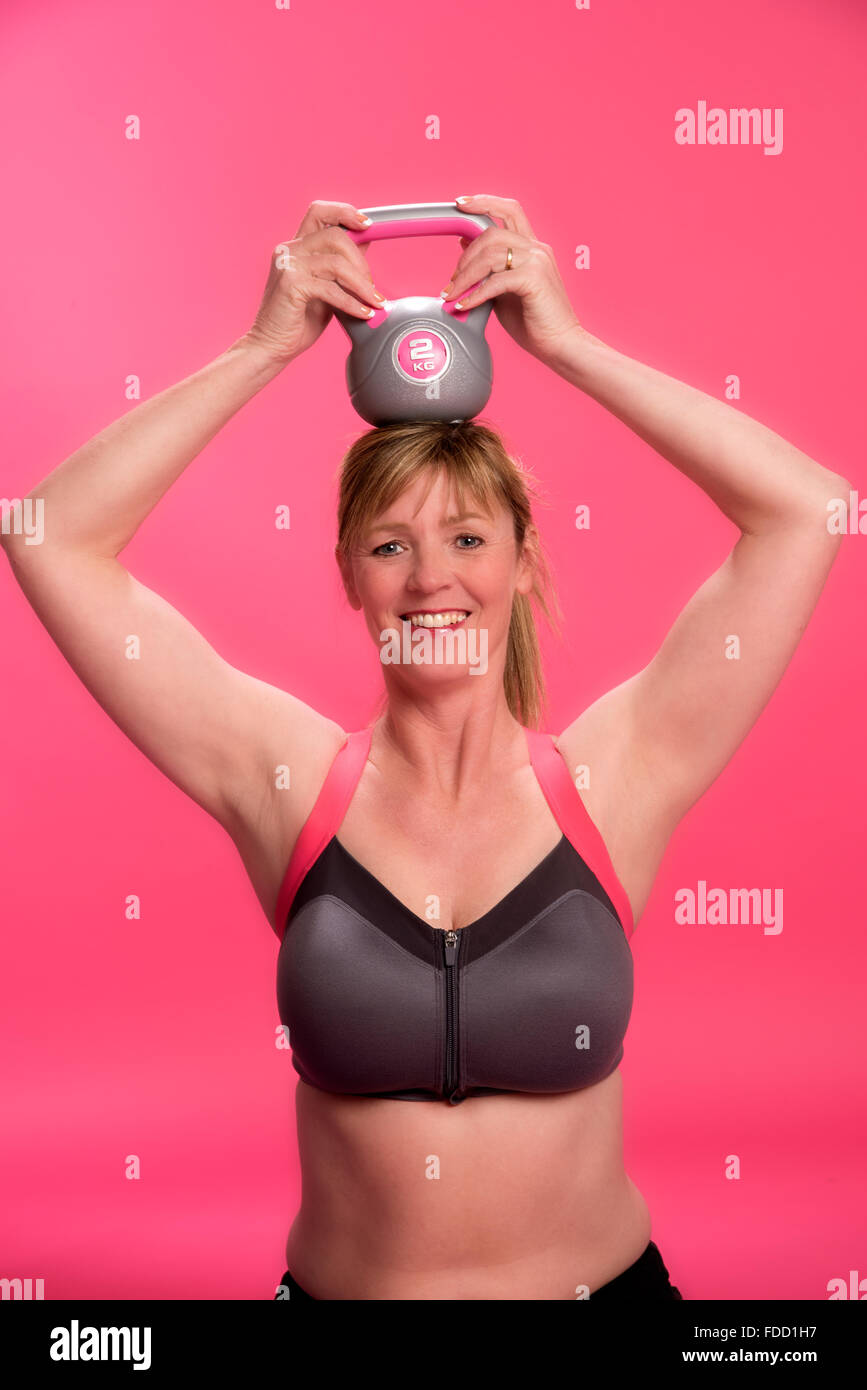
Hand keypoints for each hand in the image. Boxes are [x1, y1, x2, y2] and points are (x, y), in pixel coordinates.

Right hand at [243, 200, 384, 364]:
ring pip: (336, 263)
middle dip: (361, 261)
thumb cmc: (298, 320)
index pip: (320, 212)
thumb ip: (341, 265)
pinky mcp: (291, 284)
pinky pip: (331, 289)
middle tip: (372, 286)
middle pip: (335, 235)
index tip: (367, 225)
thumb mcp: (327, 287)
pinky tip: (363, 314)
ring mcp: (288, 264)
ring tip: (374, 302)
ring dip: (362, 284)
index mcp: (297, 246)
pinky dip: (352, 302)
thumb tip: (365, 243)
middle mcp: (290, 249)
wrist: (272, 345)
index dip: (345, 213)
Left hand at [441, 194, 581, 365]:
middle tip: (452, 281)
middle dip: (465, 256)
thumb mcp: (504, 289)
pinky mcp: (534, 279)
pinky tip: (465, 306)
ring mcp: (537, 261)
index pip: (508, 210)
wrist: (561, 344)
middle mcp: (536, 249)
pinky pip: (495, 280)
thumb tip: (464, 247)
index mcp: (532, 247)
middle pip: (491, 233)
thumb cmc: (534, 321)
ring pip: (490, 255)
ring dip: (465, 276)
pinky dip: (475, 294)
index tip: (460, 204)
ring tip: (453, 295)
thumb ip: (489, 269)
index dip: (483, 202)